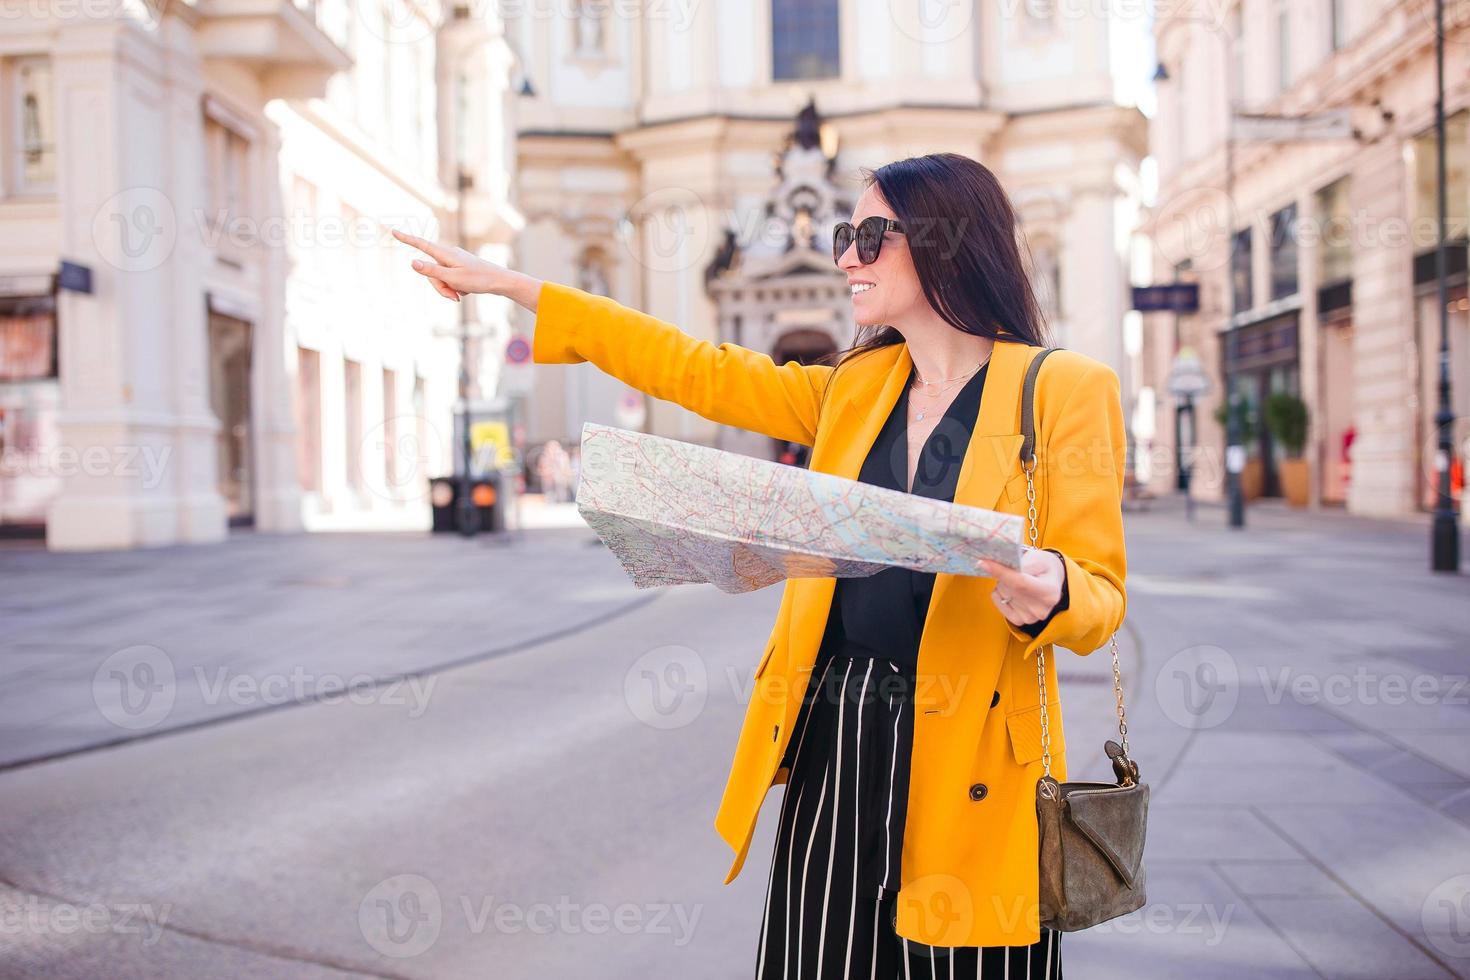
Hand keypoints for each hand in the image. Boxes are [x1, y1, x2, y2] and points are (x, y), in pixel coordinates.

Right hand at [392, 230, 535, 305]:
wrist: (499, 281)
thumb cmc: (478, 279)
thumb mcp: (453, 278)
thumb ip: (431, 272)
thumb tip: (413, 262)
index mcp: (445, 253)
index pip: (421, 245)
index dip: (407, 239)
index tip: (394, 231)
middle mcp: (448, 254)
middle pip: (431, 272)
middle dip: (438, 287)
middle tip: (453, 297)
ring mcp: (453, 261)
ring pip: (440, 278)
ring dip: (447, 289)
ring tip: (461, 294)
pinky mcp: (458, 268)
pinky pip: (449, 280)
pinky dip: (455, 288)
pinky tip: (466, 290)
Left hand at [977, 548, 1064, 627]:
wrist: (1051, 581)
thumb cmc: (1045, 567)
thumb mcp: (1038, 558)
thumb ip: (1021, 563)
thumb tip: (996, 565)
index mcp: (1050, 592)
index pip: (1020, 582)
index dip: (1001, 572)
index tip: (984, 563)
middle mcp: (1041, 609)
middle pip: (1010, 589)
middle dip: (1004, 575)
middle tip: (1013, 568)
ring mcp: (1030, 618)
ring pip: (1003, 595)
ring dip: (1003, 585)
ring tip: (1017, 581)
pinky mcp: (1020, 621)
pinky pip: (999, 604)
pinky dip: (999, 595)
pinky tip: (1009, 590)